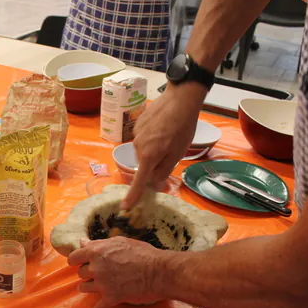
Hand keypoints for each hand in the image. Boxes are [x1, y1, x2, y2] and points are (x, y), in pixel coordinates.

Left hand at [67, 237, 166, 307]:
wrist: (159, 272)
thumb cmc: (143, 253)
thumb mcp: (120, 242)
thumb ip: (99, 243)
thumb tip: (82, 242)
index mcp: (97, 252)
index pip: (75, 256)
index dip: (76, 260)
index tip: (78, 262)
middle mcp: (96, 268)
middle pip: (81, 273)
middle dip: (87, 273)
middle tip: (95, 274)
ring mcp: (103, 284)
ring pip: (84, 288)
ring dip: (88, 288)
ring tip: (93, 288)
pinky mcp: (112, 297)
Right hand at [123, 83, 206, 208]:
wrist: (179, 99)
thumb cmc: (183, 127)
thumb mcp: (178, 153)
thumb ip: (165, 170)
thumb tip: (155, 184)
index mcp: (149, 157)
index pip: (138, 181)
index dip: (132, 196)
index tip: (124, 207)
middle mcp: (137, 147)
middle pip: (143, 164)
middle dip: (153, 164)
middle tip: (170, 152)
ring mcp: (135, 135)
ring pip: (143, 151)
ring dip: (152, 149)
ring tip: (168, 136)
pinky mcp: (136, 125)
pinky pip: (141, 138)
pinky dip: (150, 138)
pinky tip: (162, 128)